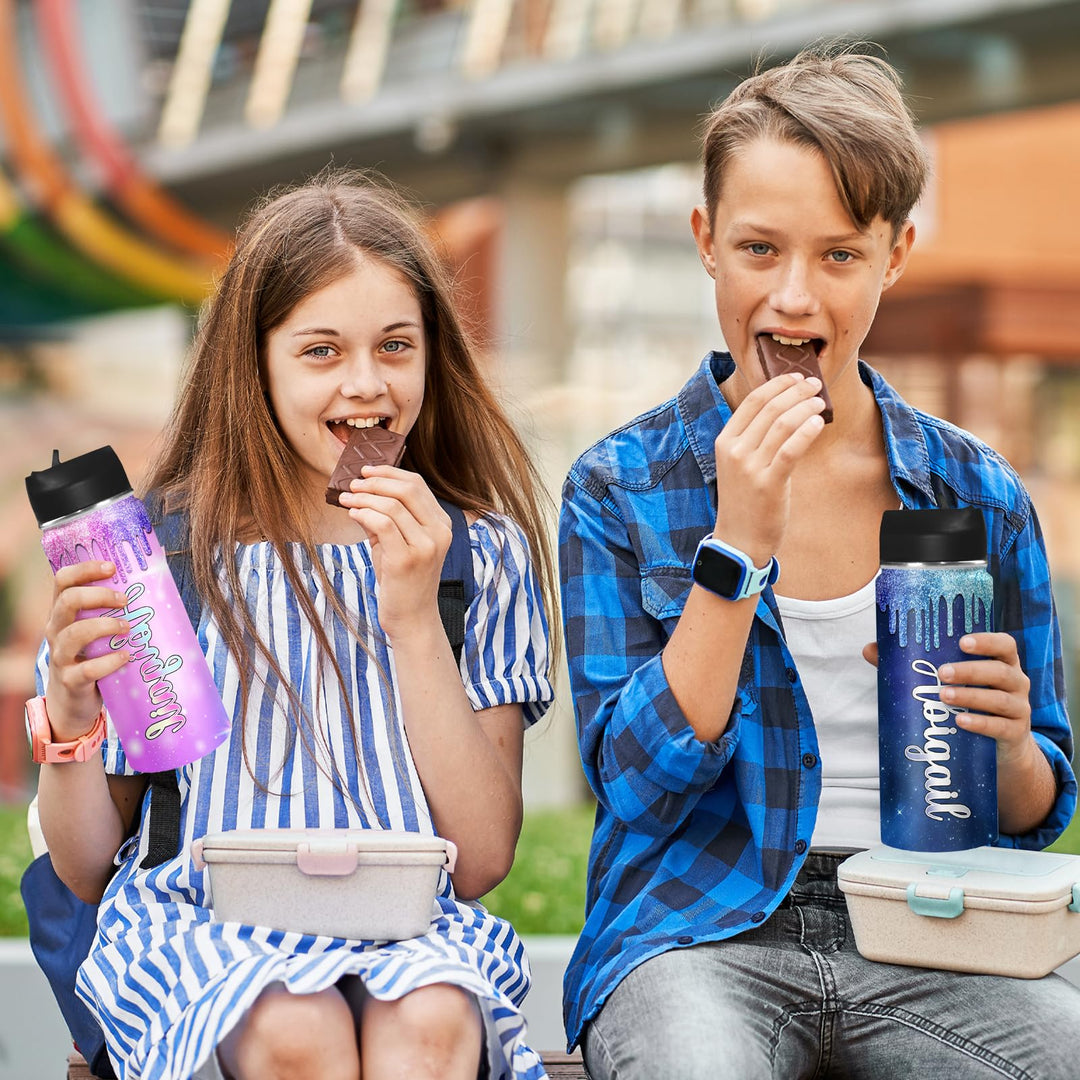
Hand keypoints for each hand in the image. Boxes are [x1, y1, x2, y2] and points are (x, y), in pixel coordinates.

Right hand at [44, 561, 129, 741]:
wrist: (74, 701)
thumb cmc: (93, 655)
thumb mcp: (98, 630)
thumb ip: (114, 609)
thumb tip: (157, 577)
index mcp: (63, 612)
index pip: (63, 580)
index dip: (85, 569)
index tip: (112, 567)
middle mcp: (57, 630)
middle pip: (67, 601)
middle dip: (99, 595)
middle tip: (124, 600)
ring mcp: (60, 656)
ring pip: (73, 634)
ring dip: (104, 626)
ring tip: (127, 628)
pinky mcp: (71, 681)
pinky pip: (87, 669)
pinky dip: (109, 661)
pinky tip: (125, 657)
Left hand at [338, 466, 451, 637]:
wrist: (411, 617)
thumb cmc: (403, 580)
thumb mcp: (399, 543)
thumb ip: (389, 518)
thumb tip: (362, 491)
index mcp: (441, 524)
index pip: (417, 485)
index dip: (389, 472)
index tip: (366, 471)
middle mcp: (439, 532)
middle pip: (407, 489)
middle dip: (375, 481)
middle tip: (353, 484)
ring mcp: (426, 546)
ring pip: (392, 505)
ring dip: (364, 498)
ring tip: (346, 499)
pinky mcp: (407, 559)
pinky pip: (383, 524)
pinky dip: (364, 514)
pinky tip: (352, 515)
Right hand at [713, 373, 825, 563]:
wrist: (738, 539)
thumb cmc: (744, 500)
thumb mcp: (739, 464)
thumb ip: (755, 439)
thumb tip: (786, 409)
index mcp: (725, 441)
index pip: (752, 401)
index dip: (777, 384)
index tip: (797, 377)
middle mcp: (735, 451)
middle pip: (770, 408)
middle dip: (796, 391)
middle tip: (815, 385)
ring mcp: (750, 467)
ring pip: (782, 424)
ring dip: (805, 407)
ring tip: (820, 403)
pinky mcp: (768, 483)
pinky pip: (791, 449)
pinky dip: (807, 431)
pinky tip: (818, 423)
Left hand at [936, 632, 1033, 767]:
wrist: (1009, 741)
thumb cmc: (981, 702)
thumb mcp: (974, 683)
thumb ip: (951, 671)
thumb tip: (899, 663)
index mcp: (1007, 664)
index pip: (1005, 645)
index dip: (987, 642)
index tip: (963, 642)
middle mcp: (1018, 683)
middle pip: (1000, 672)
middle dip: (970, 671)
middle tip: (942, 673)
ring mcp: (1021, 708)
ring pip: (999, 699)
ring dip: (970, 696)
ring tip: (944, 696)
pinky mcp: (1017, 732)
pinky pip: (1000, 726)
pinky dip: (979, 723)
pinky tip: (960, 720)